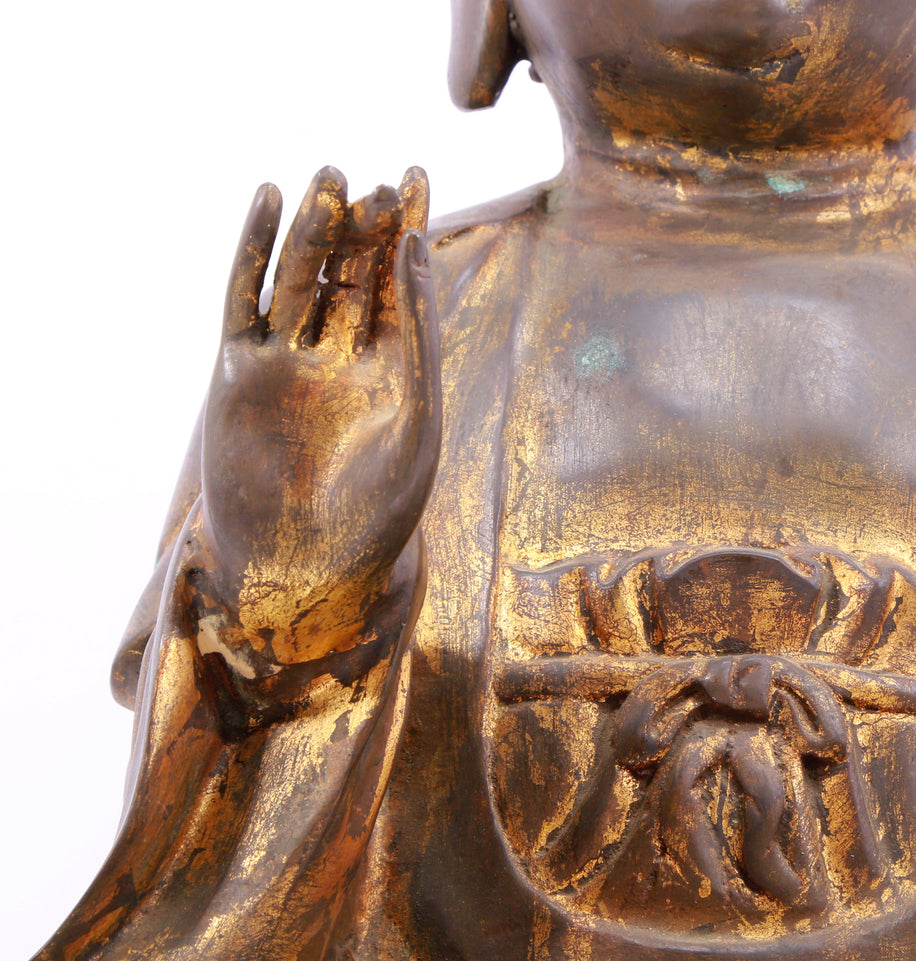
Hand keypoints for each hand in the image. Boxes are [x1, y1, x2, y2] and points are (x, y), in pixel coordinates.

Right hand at [201, 167, 438, 658]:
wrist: (305, 575)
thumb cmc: (377, 514)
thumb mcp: (418, 419)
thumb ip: (421, 337)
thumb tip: (417, 250)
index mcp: (393, 374)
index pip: (404, 284)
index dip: (410, 231)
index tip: (419, 176)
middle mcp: (341, 362)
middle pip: (354, 274)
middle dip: (366, 226)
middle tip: (379, 179)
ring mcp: (289, 364)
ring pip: (303, 278)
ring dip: (316, 227)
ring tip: (330, 175)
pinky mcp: (238, 373)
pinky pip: (245, 297)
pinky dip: (254, 249)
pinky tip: (267, 200)